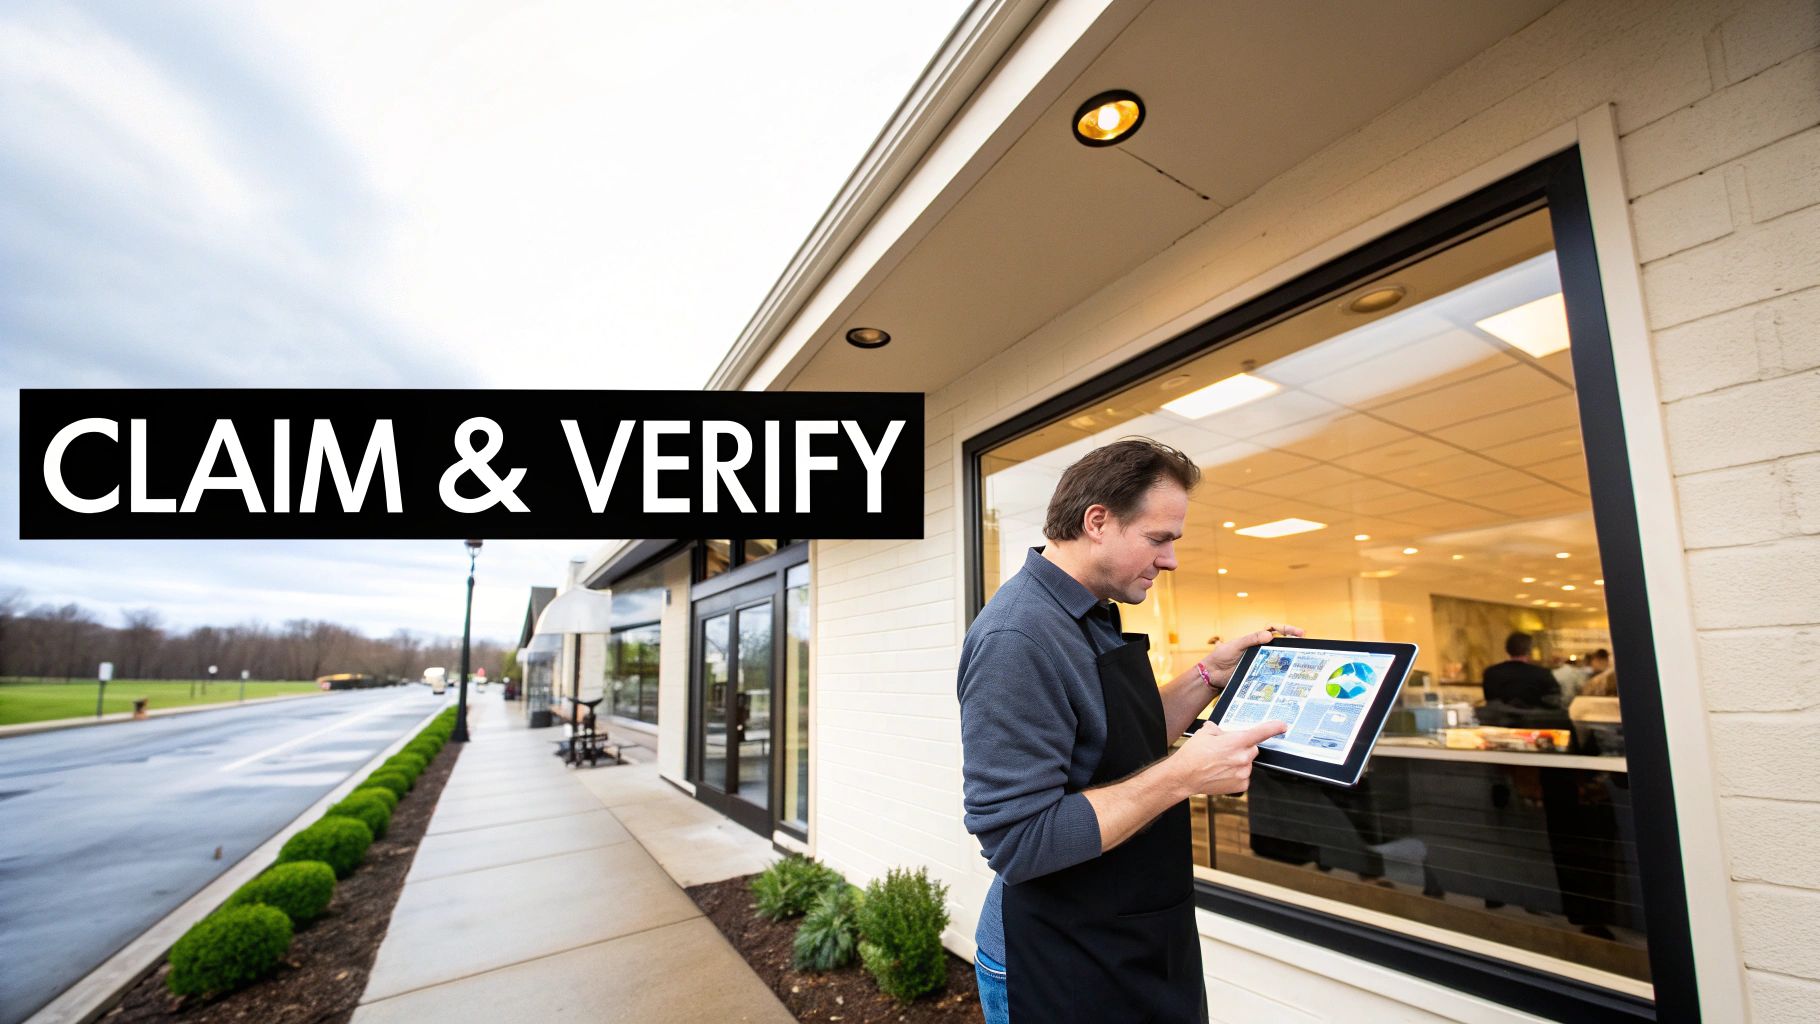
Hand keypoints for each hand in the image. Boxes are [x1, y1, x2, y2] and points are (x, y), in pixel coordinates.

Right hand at [1169, 719, 1288, 796]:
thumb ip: (1218, 729)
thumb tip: (1222, 732)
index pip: (1261, 732)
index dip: (1274, 728)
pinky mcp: (1241, 786)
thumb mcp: (1204, 733)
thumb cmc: (1192, 755)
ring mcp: (1243, 773)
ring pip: (1248, 763)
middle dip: (1243, 747)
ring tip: (1220, 764)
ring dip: (1239, 762)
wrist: (1184, 776)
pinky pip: (1244, 776)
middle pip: (1252, 748)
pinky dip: (1236, 774)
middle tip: (1226, 750)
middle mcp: (1242, 757)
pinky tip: (1223, 773)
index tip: (1282, 726)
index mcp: (1236, 742)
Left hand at [1200, 623, 1304, 686]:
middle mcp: (1261, 649)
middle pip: (1281, 644)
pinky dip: (1281, 673)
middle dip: (1295, 643)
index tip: (1299, 633)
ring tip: (1301, 659)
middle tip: (1305, 644)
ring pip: (1279, 658)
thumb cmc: (1222, 656)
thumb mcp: (1236, 645)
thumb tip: (1269, 635)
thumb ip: (1251, 639)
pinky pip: (1272, 672)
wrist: (1213, 674)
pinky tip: (1288, 675)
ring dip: (1290, 658)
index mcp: (1255, 638)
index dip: (1287, 630)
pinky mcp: (1259, 674)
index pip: (1275, 630)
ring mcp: (1261, 661)